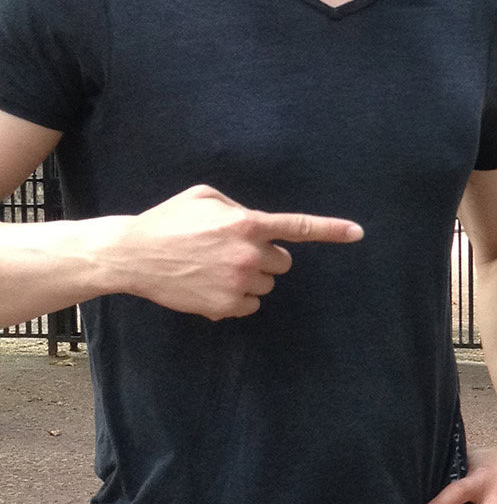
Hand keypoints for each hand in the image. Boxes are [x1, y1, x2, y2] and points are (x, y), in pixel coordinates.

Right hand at [111, 184, 362, 318]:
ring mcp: (238, 283)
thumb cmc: (168, 222)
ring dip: (250, 278)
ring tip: (214, 268)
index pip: (297, 227)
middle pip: (283, 262)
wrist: (131, 255)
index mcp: (246, 223)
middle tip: (233, 252)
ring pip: (267, 285)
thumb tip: (260, 224)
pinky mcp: (226, 306)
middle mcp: (248, 254)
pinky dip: (236, 299)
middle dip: (266, 257)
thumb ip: (239, 208)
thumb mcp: (204, 198)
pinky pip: (251, 305)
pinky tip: (209, 286)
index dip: (331, 230)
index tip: (358, 233)